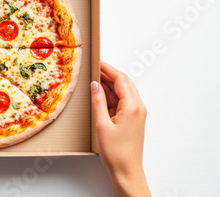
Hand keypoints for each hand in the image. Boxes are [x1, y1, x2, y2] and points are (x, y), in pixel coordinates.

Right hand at [91, 62, 150, 196]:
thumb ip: (98, 102)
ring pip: (123, 92)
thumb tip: (95, 85)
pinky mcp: (132, 119)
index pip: (121, 79)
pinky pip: (122, 101)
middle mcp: (137, 107)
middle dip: (109, 74)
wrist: (126, 171)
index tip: (97, 61)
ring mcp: (136, 113)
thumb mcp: (101, 124)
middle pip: (124, 83)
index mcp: (132, 106)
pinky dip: (111, 96)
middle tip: (94, 67)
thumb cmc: (116, 152)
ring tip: (93, 79)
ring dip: (109, 85)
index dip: (108, 69)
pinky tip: (99, 95)